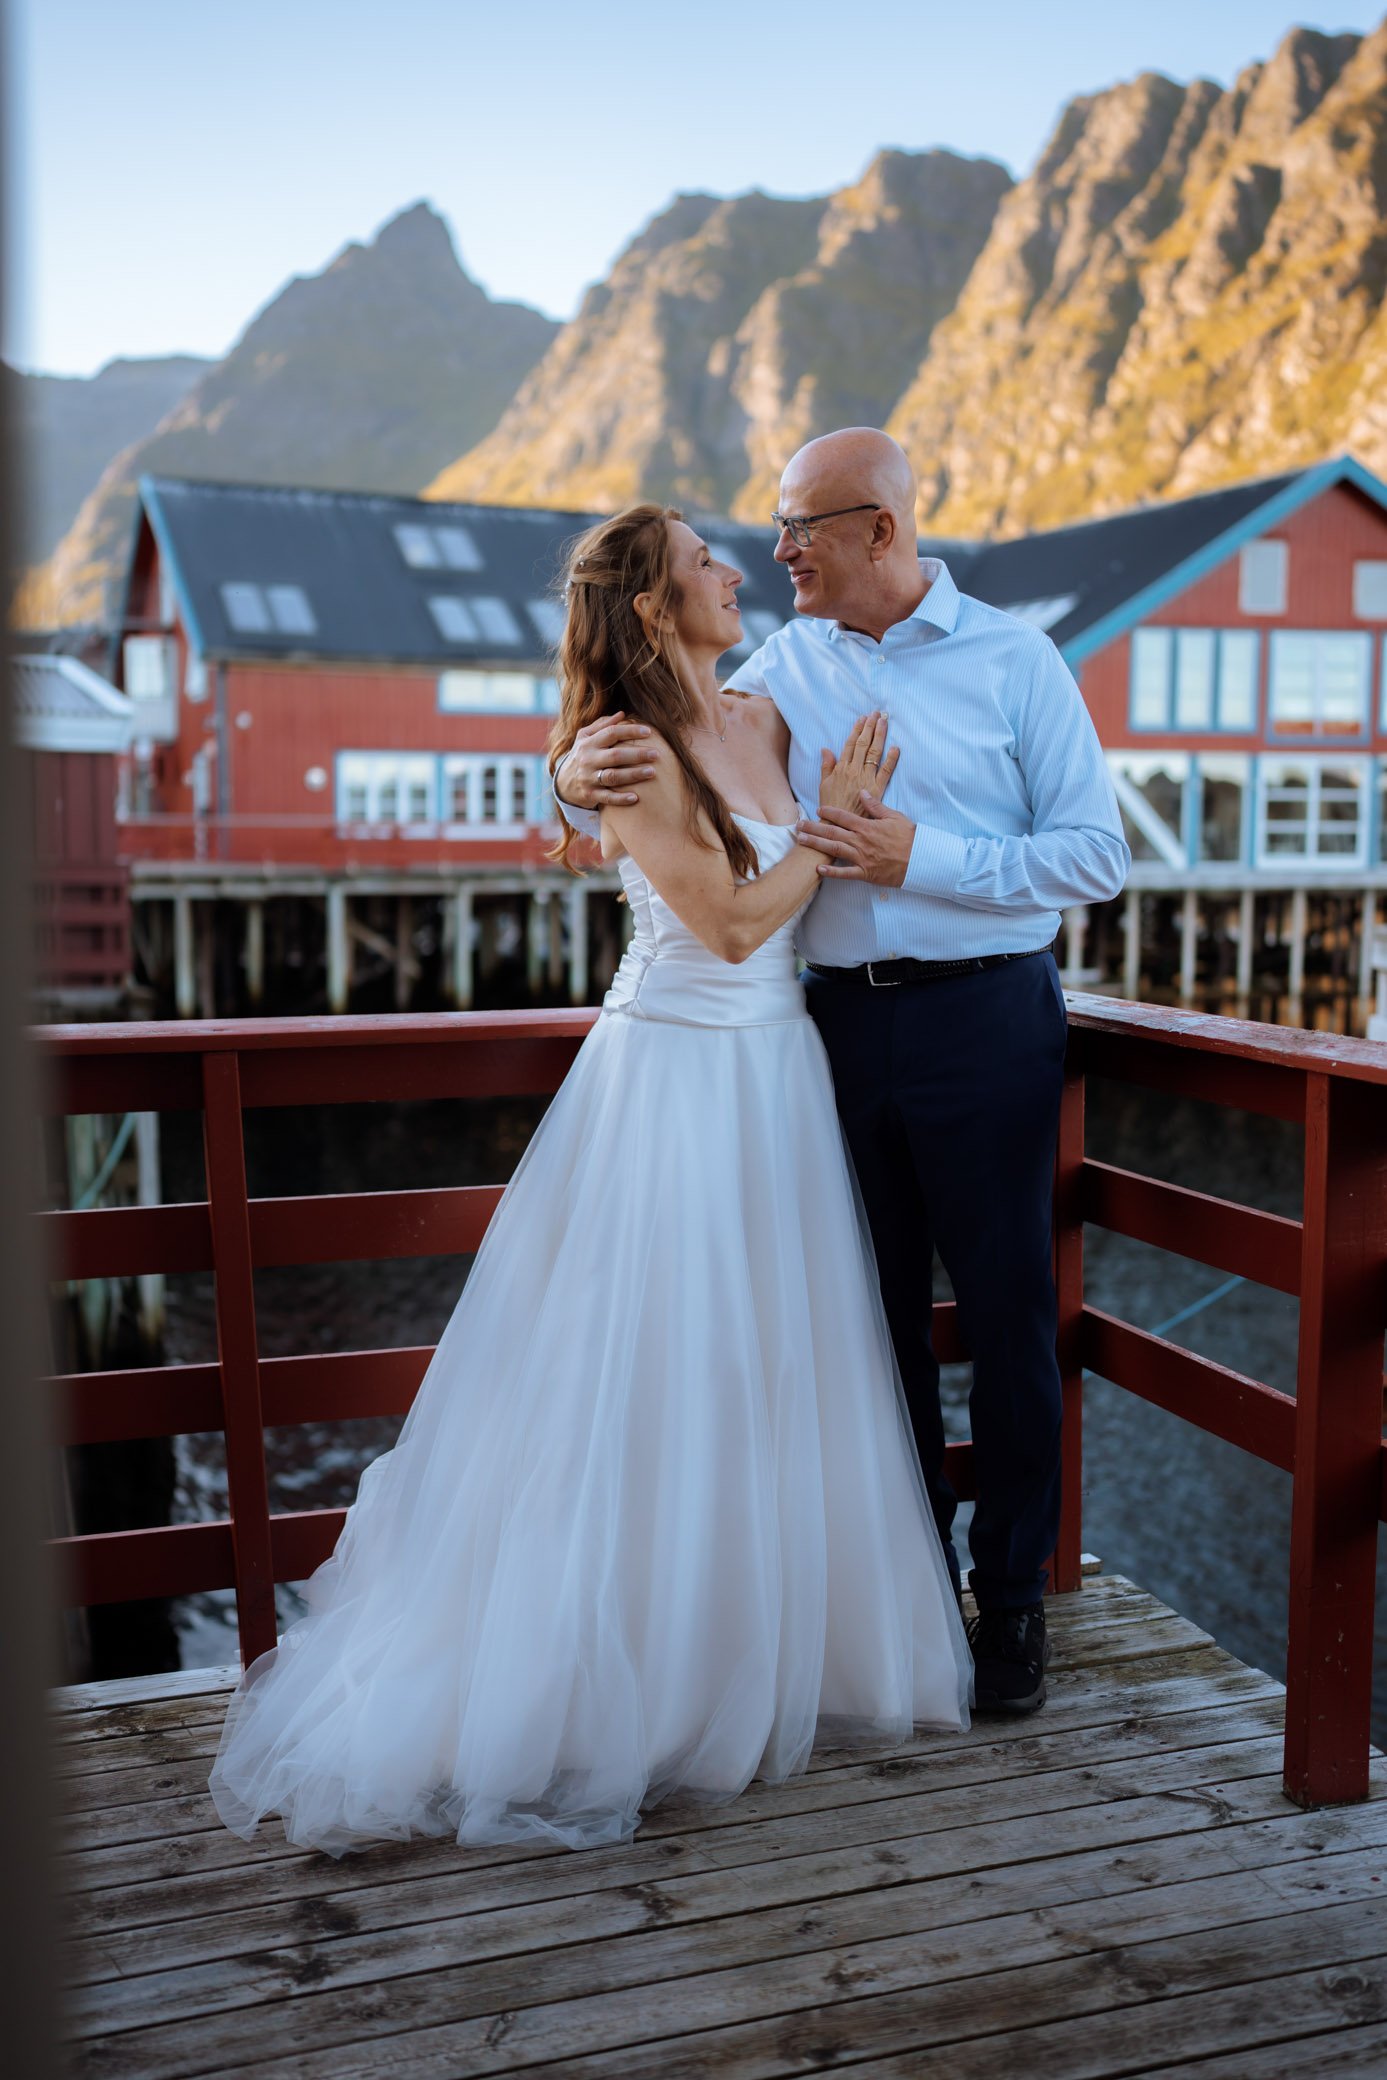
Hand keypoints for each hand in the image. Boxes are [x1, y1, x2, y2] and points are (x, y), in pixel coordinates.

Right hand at [555, 712, 659, 809]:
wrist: (563, 783)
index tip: (649, 731)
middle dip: (637, 754)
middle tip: (656, 754)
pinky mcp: (590, 795)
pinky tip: (636, 798)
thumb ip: (602, 725)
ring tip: (652, 772)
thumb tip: (622, 714)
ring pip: (613, 776)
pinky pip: (607, 798)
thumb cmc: (581, 755)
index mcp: (589, 743)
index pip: (611, 733)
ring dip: (633, 775)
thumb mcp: (585, 737)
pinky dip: (620, 799)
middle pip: (615, 755)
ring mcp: (588, 778)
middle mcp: (588, 759)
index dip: (630, 731)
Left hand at [796, 794, 915, 886]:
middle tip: (798, 825)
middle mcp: (861, 841)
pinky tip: (818, 869)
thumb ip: (876, 806)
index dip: (829, 812)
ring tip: (801, 840)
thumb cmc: (909, 838)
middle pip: (833, 832)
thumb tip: (862, 793)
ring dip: (816, 844)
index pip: (843, 816)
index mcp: (867, 826)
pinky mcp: (865, 873)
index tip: (817, 809)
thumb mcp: (894, 817)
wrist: (921, 860)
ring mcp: (862, 858)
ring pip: (834, 849)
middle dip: (814, 827)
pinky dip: (832, 872)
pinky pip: (845, 873)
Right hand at [815, 711, 898, 815]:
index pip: (850, 744)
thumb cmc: (830, 806)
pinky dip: (892, 759)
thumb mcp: (823, 785)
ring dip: (880, 736)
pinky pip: (886, 771)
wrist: (838, 825)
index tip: (862, 718)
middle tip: (877, 713)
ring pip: (874, 752)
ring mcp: (866, 778)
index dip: (857, 730)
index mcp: (841, 768)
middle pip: (863, 744)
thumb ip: (826, 766)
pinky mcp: (876, 789)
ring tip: (884, 722)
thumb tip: (826, 749)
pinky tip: (896, 747)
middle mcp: (854, 770)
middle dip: (870, 727)